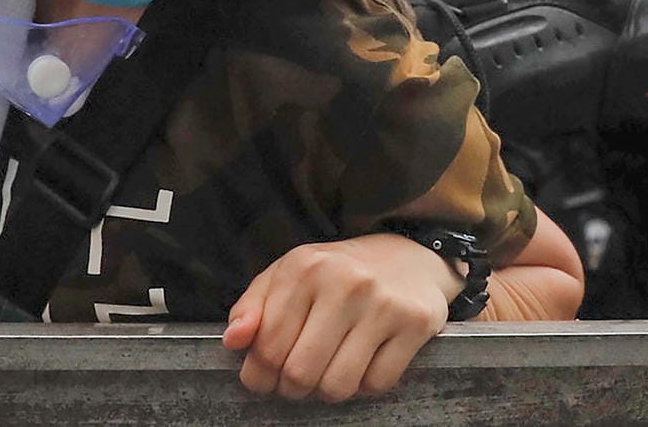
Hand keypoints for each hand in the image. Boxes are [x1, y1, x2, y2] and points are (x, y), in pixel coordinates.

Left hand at [222, 233, 458, 402]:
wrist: (407, 256)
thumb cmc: (337, 272)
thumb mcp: (287, 275)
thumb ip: (252, 307)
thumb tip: (232, 341)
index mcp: (303, 268)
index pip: (267, 345)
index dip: (258, 375)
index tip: (261, 380)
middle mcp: (343, 283)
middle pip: (300, 372)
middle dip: (291, 389)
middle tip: (294, 383)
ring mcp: (381, 304)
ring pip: (338, 385)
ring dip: (326, 392)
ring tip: (326, 373)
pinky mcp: (415, 324)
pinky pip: (377, 384)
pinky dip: (364, 387)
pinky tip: (361, 365)